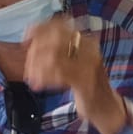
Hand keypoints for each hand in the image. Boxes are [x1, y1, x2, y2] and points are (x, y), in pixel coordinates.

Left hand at [21, 17, 126, 133]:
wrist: (107, 108)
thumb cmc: (86, 86)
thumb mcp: (72, 64)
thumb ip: (57, 52)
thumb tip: (32, 42)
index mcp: (86, 42)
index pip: (60, 25)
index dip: (40, 29)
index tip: (26, 39)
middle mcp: (89, 49)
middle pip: (55, 39)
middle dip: (36, 51)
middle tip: (29, 68)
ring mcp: (89, 65)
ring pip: (55, 56)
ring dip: (38, 67)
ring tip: (32, 79)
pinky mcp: (86, 82)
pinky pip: (60, 75)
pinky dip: (45, 79)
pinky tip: (39, 86)